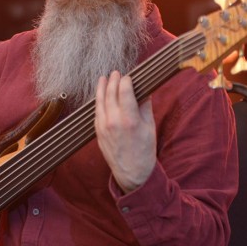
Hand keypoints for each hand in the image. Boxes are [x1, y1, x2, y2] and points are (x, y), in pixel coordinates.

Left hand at [95, 71, 156, 192]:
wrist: (132, 173)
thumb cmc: (144, 150)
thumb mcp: (150, 127)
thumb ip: (145, 107)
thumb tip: (144, 90)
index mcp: (130, 120)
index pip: (124, 92)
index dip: (125, 81)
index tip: (128, 76)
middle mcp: (114, 122)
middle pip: (110, 94)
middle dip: (113, 81)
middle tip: (116, 73)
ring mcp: (103, 127)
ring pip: (100, 101)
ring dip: (101, 88)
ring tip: (103, 78)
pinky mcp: (97, 132)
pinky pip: (96, 112)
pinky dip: (98, 101)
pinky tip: (100, 95)